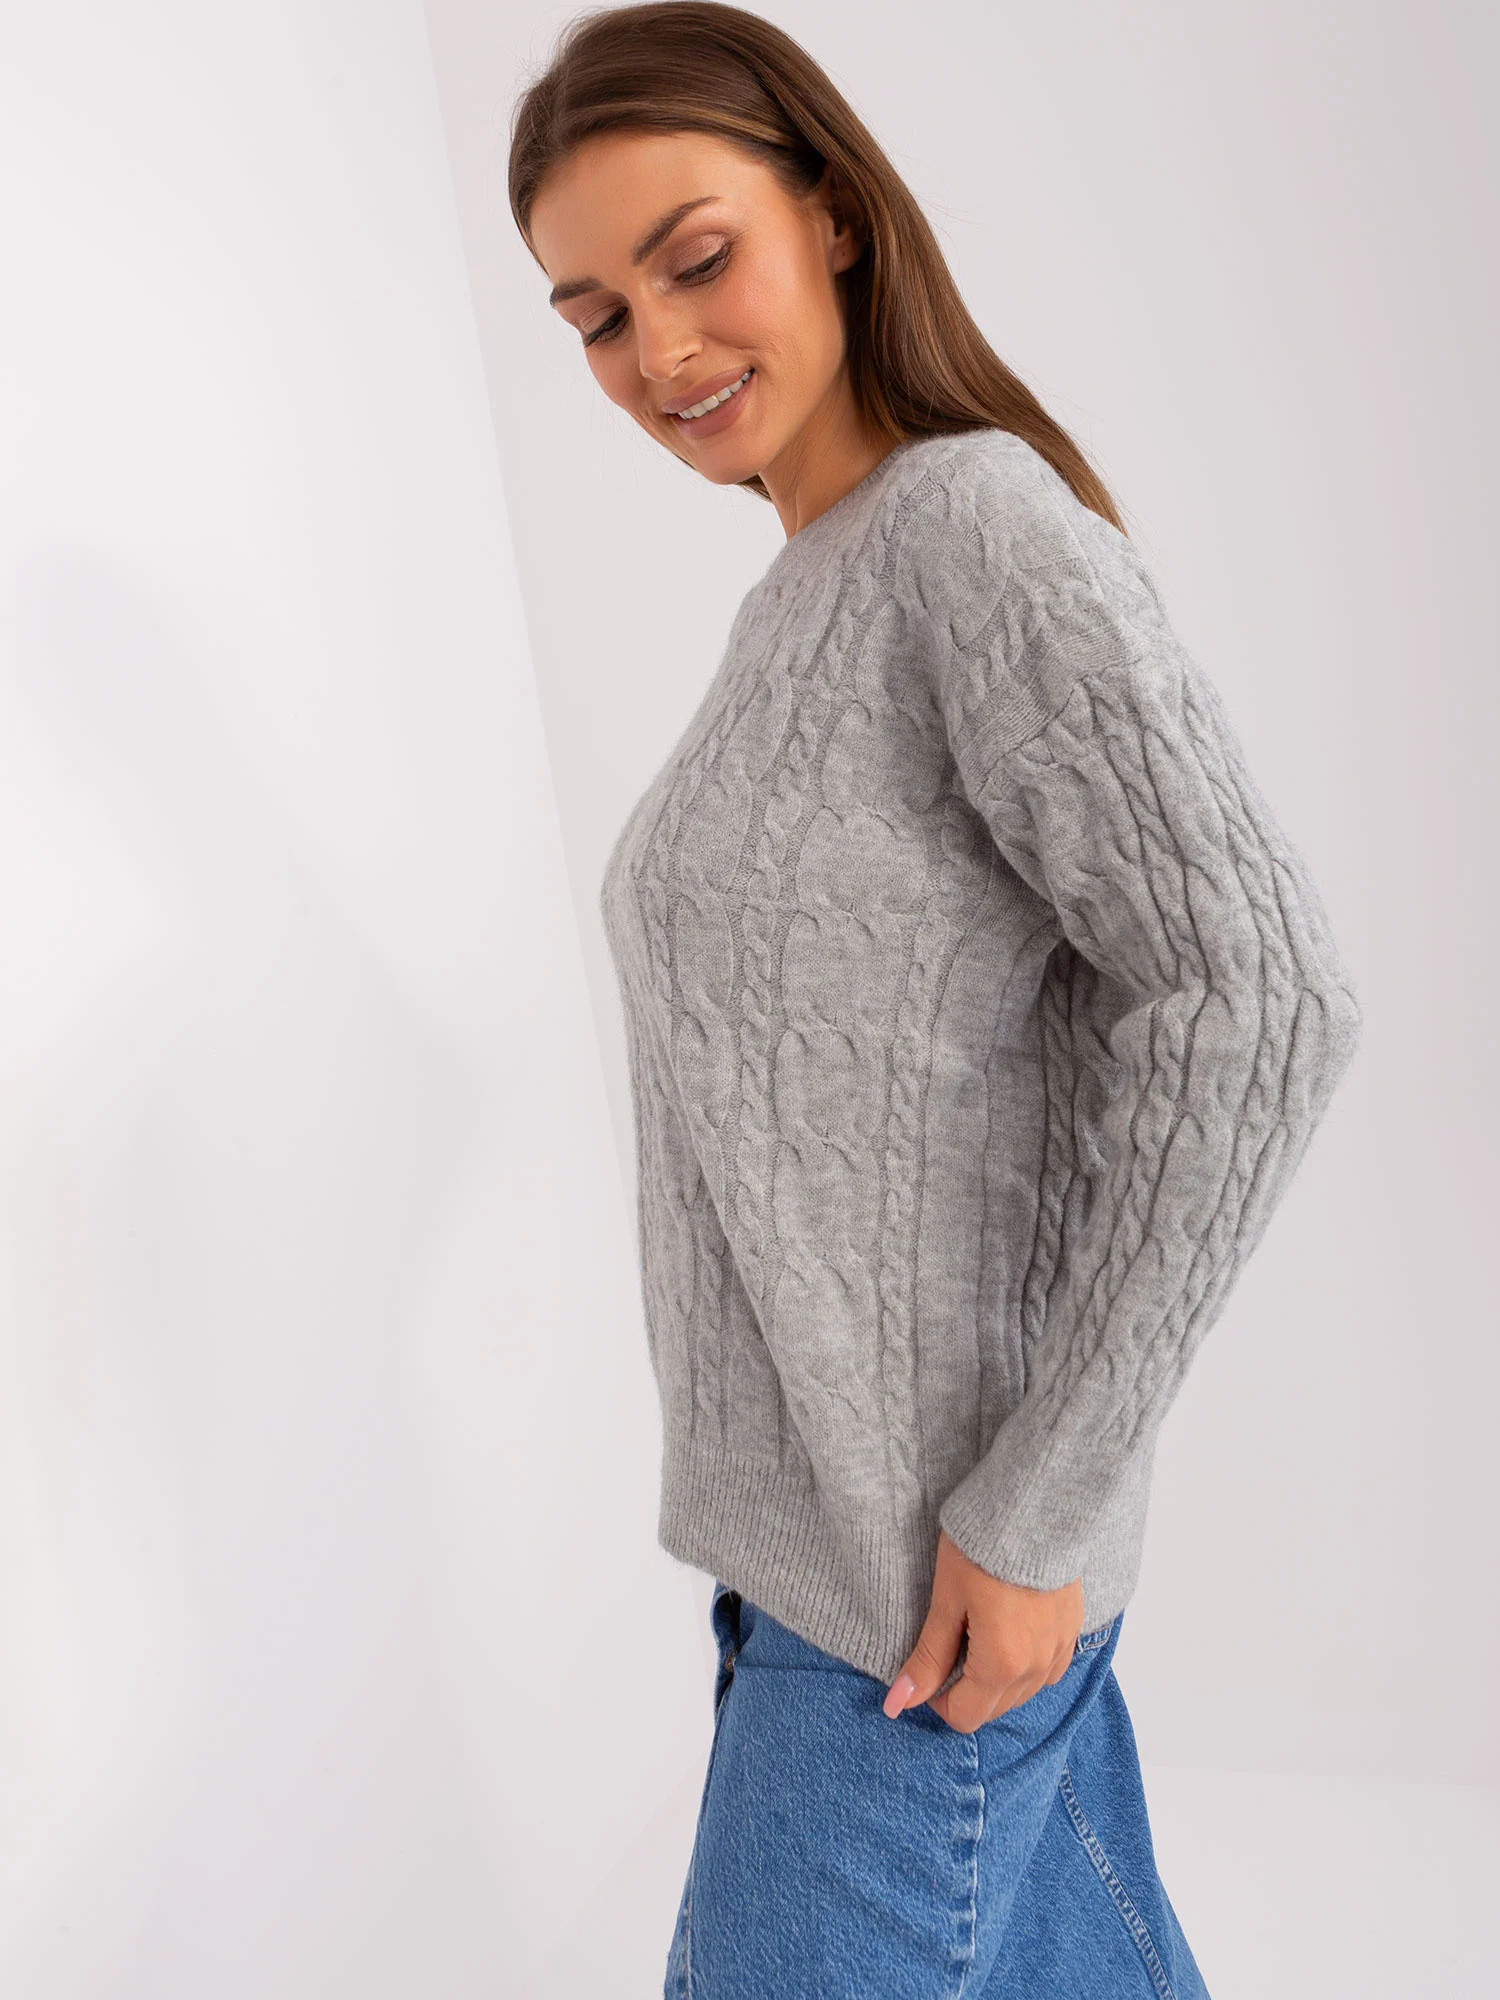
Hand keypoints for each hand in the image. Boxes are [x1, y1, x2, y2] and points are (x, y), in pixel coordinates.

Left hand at [883, 1529, 1083, 1732]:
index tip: (929, 1665)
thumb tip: (898, 1704)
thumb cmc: (981, 1549)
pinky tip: (1010, 1629)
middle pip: (993, 1709)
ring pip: (1022, 1692)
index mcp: (1001, 1666)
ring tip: (979, 1630)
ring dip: (996, 1679)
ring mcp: (1060, 1651)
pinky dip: (1025, 1663)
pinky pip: (1048, 1669)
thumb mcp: (946, 1601)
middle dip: (965, 1690)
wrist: (1034, 1507)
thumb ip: (927, 1658)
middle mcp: (1036, 1669)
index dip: (936, 1700)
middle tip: (951, 1643)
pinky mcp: (1074, 1630)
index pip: (964, 1716)